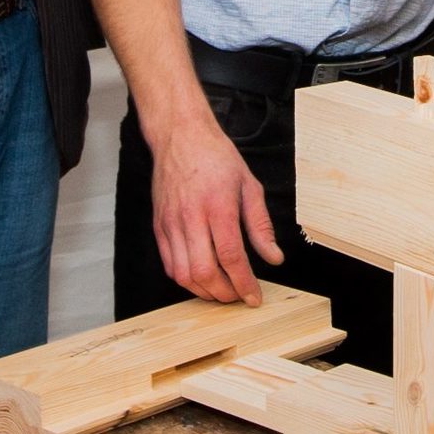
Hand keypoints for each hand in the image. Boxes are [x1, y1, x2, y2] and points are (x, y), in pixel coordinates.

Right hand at [151, 119, 282, 305]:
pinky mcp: (159, 226)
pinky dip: (185, 279)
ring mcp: (171, 223)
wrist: (180, 137)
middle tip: (239, 296)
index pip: (231, 256)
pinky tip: (201, 278)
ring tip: (222, 291)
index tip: (254, 297)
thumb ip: (260, 225)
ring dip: (204, 291)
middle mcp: (191, 217)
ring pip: (183, 274)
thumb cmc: (216, 158)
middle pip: (204, 271)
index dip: (244, 283)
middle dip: (224, 293)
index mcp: (218, 206)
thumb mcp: (249, 185)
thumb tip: (274, 258)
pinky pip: (169, 264)